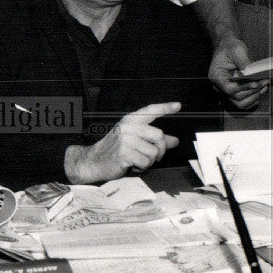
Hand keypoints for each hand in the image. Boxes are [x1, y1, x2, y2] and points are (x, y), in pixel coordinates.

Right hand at [64, 102, 180, 183]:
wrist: (93, 161)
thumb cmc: (115, 150)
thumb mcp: (134, 140)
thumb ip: (154, 139)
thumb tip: (174, 140)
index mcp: (131, 120)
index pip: (150, 110)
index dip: (165, 107)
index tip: (178, 105)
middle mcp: (128, 127)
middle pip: (159, 136)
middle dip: (160, 149)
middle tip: (154, 156)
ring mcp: (126, 140)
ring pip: (153, 152)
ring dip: (149, 161)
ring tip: (138, 160)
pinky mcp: (124, 153)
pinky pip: (146, 162)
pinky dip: (143, 167)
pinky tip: (133, 165)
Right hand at [208, 36, 265, 109]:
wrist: (229, 48)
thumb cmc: (231, 47)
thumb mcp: (237, 50)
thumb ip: (244, 62)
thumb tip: (252, 74)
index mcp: (217, 76)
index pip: (230, 89)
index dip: (243, 88)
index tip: (256, 83)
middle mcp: (220, 87)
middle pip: (237, 98)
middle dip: (253, 92)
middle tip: (265, 82)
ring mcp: (227, 91)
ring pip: (241, 103)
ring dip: (254, 97)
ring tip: (265, 86)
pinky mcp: (234, 92)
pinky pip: (244, 102)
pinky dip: (253, 98)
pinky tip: (261, 90)